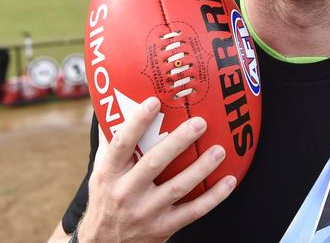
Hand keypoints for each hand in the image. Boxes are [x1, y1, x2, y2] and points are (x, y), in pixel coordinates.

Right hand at [77, 97, 235, 242]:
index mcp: (109, 173)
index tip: (154, 101)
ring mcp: (145, 212)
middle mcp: (125, 193)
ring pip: (178, 187)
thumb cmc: (106, 197)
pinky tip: (229, 180)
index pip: (121, 143)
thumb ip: (112, 141)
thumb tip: (120, 103)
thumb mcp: (101, 171)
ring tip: (219, 150)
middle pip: (154, 162)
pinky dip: (214, 197)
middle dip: (178, 142)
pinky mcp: (163, 228)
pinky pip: (193, 211)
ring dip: (201, 168)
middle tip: (200, 123)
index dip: (137, 122)